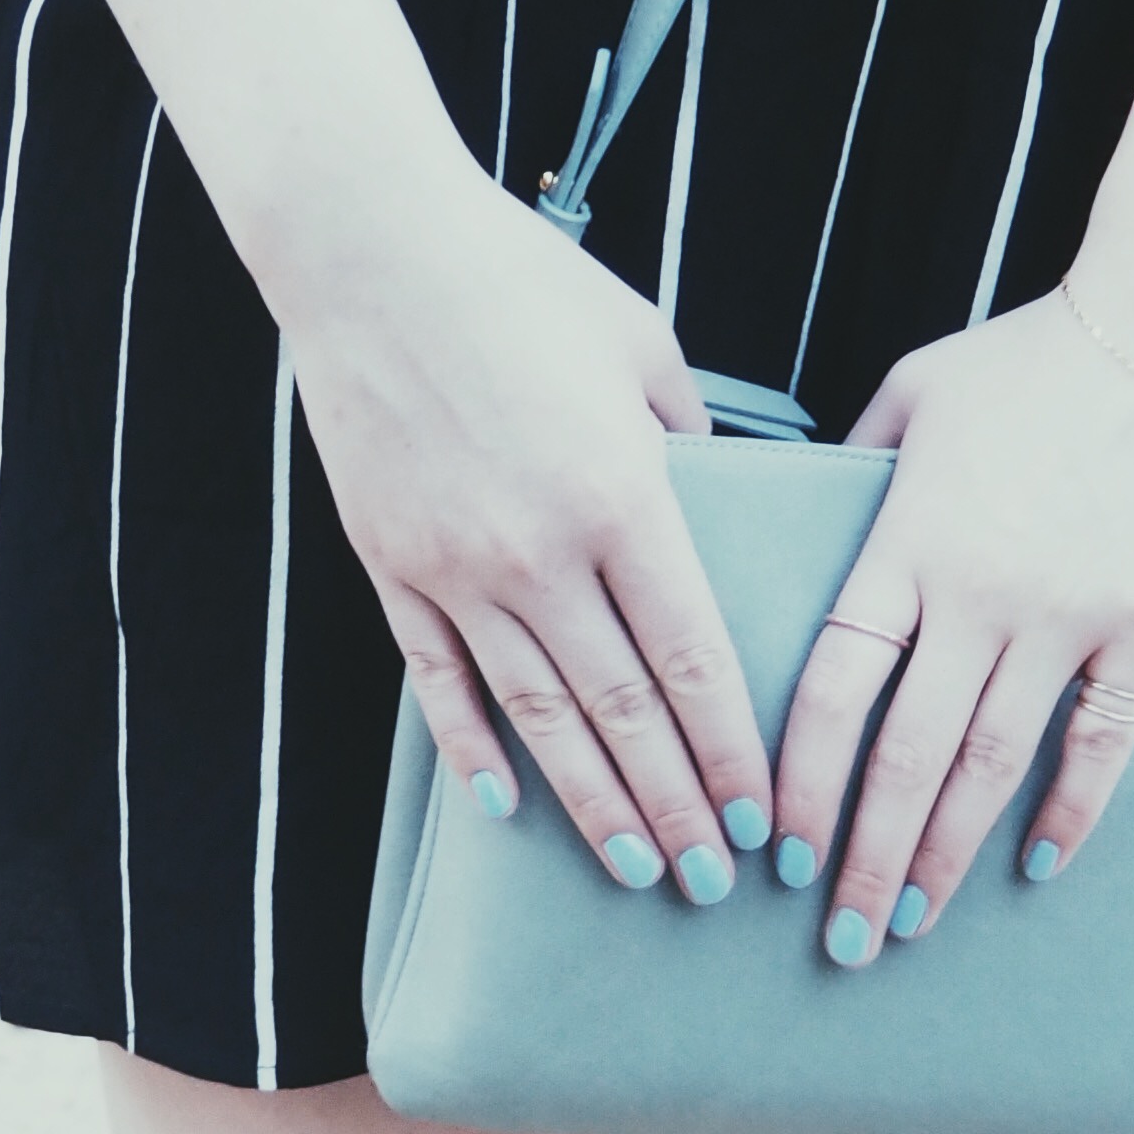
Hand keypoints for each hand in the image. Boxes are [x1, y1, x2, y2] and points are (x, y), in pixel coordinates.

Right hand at [273, 159, 773, 896]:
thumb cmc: (522, 281)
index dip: (731, 752)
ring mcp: (457, 569)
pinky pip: (439, 681)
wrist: (371, 250)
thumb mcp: (643, 347)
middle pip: (625, 713)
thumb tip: (717, 499)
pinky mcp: (392, 565)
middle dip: (677, 808)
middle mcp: (540, 554)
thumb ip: (689, 440)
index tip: (762, 817)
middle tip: (716, 883)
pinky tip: (506, 808)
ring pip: (537, 718)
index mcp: (622, 499)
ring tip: (637, 872)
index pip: (694, 660)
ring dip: (593, 805)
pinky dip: (473, 749)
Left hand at [771, 299, 1133, 960]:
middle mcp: (981, 595)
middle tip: (837, 940)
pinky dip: (1070, 811)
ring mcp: (1069, 617)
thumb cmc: (1035, 352)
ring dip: (946, 857)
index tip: (777, 849)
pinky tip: (1037, 866)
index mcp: (909, 542)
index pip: (836, 688)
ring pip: (993, 767)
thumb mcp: (914, 392)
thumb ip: (856, 467)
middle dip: (864, 860)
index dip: (802, 781)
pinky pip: (1103, 742)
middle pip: (905, 757)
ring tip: (911, 923)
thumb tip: (808, 519)